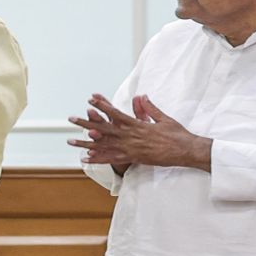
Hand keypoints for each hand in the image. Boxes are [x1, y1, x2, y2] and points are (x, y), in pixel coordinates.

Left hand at [67, 93, 211, 171]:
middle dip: (86, 122)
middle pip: (104, 128)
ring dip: (86, 143)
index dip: (102, 105)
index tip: (90, 99)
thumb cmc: (177, 134)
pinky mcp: (134, 158)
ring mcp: (131, 148)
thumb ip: (150, 108)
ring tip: (70, 141)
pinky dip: (98, 158)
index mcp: (137, 124)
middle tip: (70, 118)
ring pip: (104, 145)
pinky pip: (112, 159)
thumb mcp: (163, 118)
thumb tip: (141, 96)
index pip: (115, 113)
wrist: (185, 150)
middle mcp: (131, 135)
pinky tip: (86, 159)